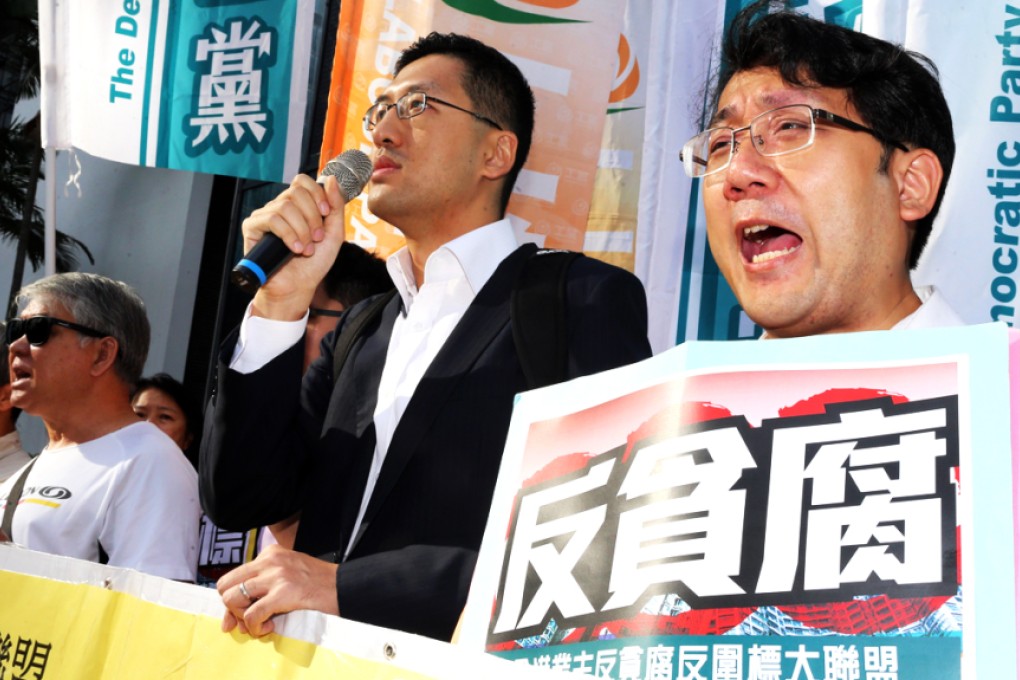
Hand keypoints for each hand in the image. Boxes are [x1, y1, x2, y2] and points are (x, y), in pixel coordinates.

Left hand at [217, 544, 339, 636]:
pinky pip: (251, 614)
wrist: (343, 587)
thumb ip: (260, 590)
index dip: (232, 600)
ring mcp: (276, 576)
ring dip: (241, 617)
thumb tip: (229, 621)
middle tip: (249, 619)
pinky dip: (255, 627)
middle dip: (231, 607)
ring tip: (260, 623)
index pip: (233, 576)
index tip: (242, 614)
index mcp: (270, 553)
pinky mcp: (283, 593)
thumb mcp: (287, 577)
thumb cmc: (317, 585)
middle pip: (225, 585)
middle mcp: (269, 561)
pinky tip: (269, 627)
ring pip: (232, 598)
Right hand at [241, 174, 347, 320]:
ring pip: (285, 206)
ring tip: (305, 249)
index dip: (316, 194)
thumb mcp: (333, 234)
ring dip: (301, 230)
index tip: (325, 214)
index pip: (302, 182)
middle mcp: (280, 207)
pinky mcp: (253, 228)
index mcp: (298, 206)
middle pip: (295, 192)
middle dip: (312, 217)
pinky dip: (288, 234)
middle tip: (316, 238)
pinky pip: (271, 219)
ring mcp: (265, 216)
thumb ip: (335, 207)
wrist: (298, 287)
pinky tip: (294, 249)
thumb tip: (331, 179)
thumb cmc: (314, 263)